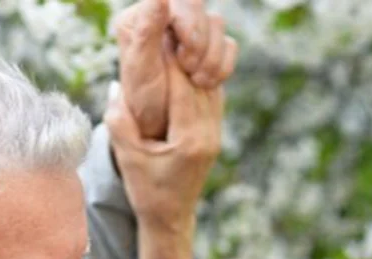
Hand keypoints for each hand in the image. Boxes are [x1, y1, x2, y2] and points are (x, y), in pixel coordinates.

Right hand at [107, 49, 223, 258]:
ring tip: (170, 48)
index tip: (153, 40)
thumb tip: (116, 87)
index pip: (183, 87)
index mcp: (190, 140)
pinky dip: (198, 80)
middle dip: (180, 57)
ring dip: (191, 65)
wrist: (171, 219)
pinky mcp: (215, 134)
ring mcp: (216, 134)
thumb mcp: (128, 159)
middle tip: (161, 37)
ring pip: (210, 87)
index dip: (169, 59)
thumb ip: (120, 124)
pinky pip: (212, 97)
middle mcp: (209, 134)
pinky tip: (182, 68)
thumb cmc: (147, 192)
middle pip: (199, 82)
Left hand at [115, 0, 236, 139]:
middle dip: (201, 43)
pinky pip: (229, 44)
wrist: (160, 134)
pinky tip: (207, 84)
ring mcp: (187, 34)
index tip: (184, 61)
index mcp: (142, 17)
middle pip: (199, 6)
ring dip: (212, 57)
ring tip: (197, 82)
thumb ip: (147, 29)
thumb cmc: (143, 105)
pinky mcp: (206, 50)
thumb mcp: (142, 69)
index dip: (190, 26)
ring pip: (217, 24)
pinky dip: (223, 65)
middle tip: (190, 72)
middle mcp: (164, 19)